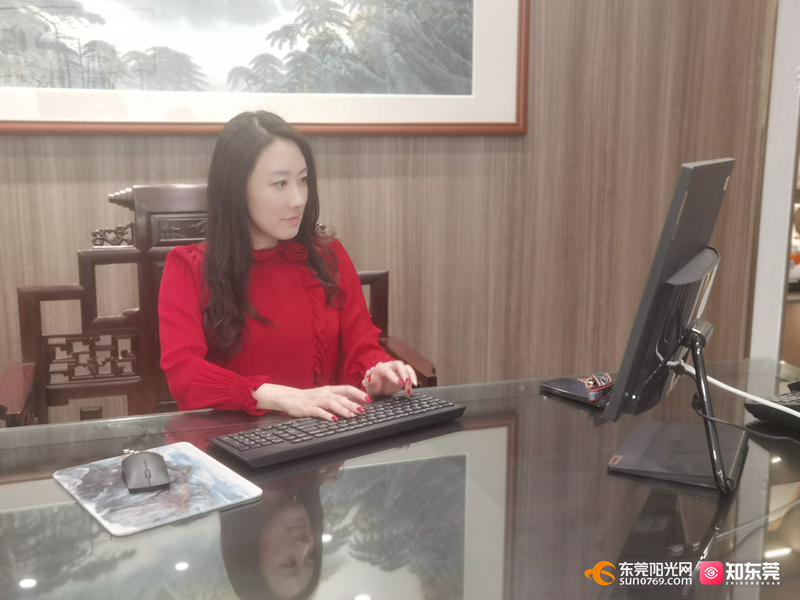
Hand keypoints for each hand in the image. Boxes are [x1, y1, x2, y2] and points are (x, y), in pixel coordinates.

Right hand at [252, 383, 370, 420]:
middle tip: (363, 410)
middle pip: (341, 397)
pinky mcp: (309, 408)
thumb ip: (337, 397)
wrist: (290, 398)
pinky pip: (319, 411)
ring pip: (332, 403)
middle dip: (353, 403)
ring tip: (351, 415)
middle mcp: (325, 393)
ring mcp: (317, 401)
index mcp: (329, 389)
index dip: (358, 393)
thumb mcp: (325, 395)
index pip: (347, 388)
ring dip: (343, 409)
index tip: (368, 398)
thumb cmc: (309, 398)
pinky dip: (327, 415)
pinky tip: (334, 419)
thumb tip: (354, 401)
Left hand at [363, 360, 417, 396]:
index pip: (388, 370)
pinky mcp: (403, 374)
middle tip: (408, 382)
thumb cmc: (372, 384)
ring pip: (407, 367)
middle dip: (405, 373)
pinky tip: (412, 387)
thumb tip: (369, 386)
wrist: (376, 385)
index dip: (394, 376)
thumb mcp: (368, 385)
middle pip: (399, 364)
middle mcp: (390, 366)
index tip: (400, 384)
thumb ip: (369, 384)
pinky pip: (410, 374)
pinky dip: (413, 379)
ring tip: (414, 385)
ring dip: (411, 375)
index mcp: (380, 368)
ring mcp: (397, 369)